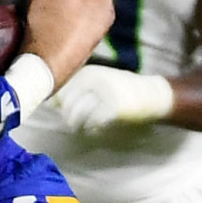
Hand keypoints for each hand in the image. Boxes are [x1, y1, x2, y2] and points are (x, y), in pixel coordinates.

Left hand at [50, 64, 173, 132]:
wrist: (152, 94)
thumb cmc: (119, 90)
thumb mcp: (96, 82)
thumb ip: (74, 89)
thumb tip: (49, 102)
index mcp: (87, 73)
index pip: (59, 90)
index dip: (57, 104)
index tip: (62, 110)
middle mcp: (93, 80)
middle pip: (65, 104)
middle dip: (67, 116)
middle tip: (76, 122)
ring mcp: (104, 93)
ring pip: (75, 115)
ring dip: (77, 125)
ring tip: (84, 127)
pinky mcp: (114, 107)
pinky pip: (92, 123)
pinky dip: (91, 129)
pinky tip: (96, 129)